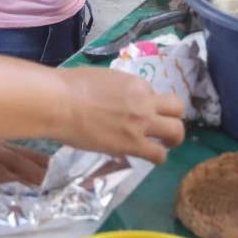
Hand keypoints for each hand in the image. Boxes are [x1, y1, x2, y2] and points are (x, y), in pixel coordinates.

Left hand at [0, 135, 50, 221]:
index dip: (16, 183)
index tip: (39, 191)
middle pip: (9, 159)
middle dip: (32, 172)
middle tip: (56, 181)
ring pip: (10, 147)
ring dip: (31, 159)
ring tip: (51, 168)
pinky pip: (1, 137)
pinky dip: (18, 145)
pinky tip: (27, 149)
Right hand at [56, 67, 186, 163]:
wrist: (61, 102)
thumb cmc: (71, 87)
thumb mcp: (101, 79)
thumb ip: (114, 90)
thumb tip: (111, 99)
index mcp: (135, 83)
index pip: (152, 93)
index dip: (147, 103)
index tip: (138, 112)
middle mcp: (144, 101)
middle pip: (177, 108)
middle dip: (174, 118)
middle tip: (165, 128)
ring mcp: (141, 123)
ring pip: (176, 130)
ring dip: (174, 139)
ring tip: (166, 145)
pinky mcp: (132, 144)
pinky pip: (158, 154)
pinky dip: (159, 158)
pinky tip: (153, 159)